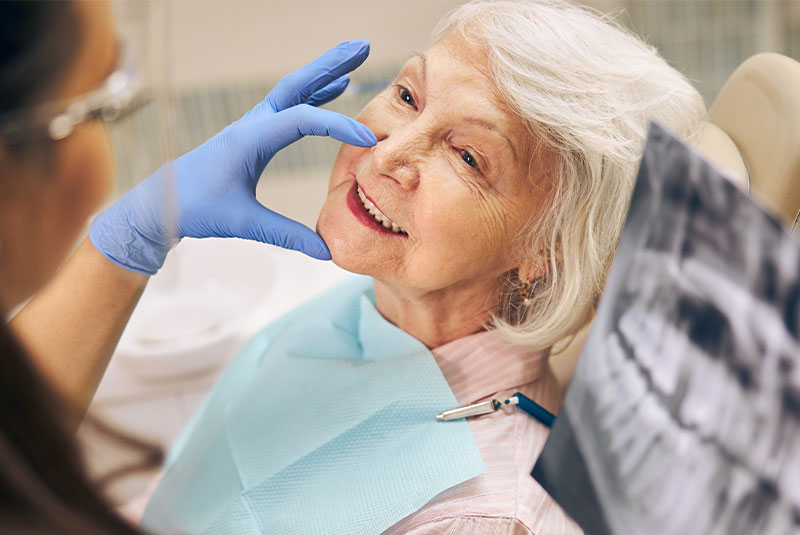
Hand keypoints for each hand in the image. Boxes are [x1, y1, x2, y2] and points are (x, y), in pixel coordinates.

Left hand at [90, 40, 375, 274]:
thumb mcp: (242, 223)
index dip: (337, 125)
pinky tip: (334, 87)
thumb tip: (326, 252)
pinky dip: (315, 94)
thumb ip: (285, 235)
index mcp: (249, 139)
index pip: (301, 120)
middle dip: (329, 63)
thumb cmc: (197, 209)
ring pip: (294, 90)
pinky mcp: (255, 133)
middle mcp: (253, 124)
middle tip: (362, 45)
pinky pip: (291, 105)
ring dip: (324, 72)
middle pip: (297, 84)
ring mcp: (254, 125)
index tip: (368, 138)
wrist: (163, 202)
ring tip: (356, 57)